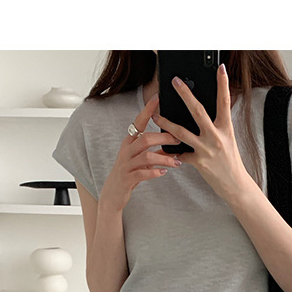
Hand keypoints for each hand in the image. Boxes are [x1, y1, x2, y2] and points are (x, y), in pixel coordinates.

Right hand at [100, 93, 181, 210]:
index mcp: (129, 142)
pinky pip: (142, 173)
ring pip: (146, 156)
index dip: (147, 110)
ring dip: (164, 158)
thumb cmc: (129, 173)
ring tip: (176, 162)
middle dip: (164, 138)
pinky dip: (154, 172)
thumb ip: (153, 150)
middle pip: (146, 138)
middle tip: (178, 139)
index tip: (157, 98)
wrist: (113, 193)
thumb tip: (172, 142)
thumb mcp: (140, 159)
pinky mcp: (127, 178)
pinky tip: (163, 173)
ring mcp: (126, 165)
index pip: (138, 122)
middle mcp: (126, 151)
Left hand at [150, 63, 251, 204]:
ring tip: (155, 116)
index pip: (224, 101)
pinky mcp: (199, 163)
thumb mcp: (228, 138)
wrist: (235, 185)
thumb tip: (204, 109)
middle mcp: (217, 136)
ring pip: (182, 132)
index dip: (222, 84)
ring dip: (166, 123)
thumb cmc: (230, 160)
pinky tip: (162, 148)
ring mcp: (207, 149)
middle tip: (174, 81)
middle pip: (198, 111)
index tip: (219, 67)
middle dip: (185, 95)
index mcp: (226, 128)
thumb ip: (217, 124)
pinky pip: (181, 154)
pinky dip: (171, 151)